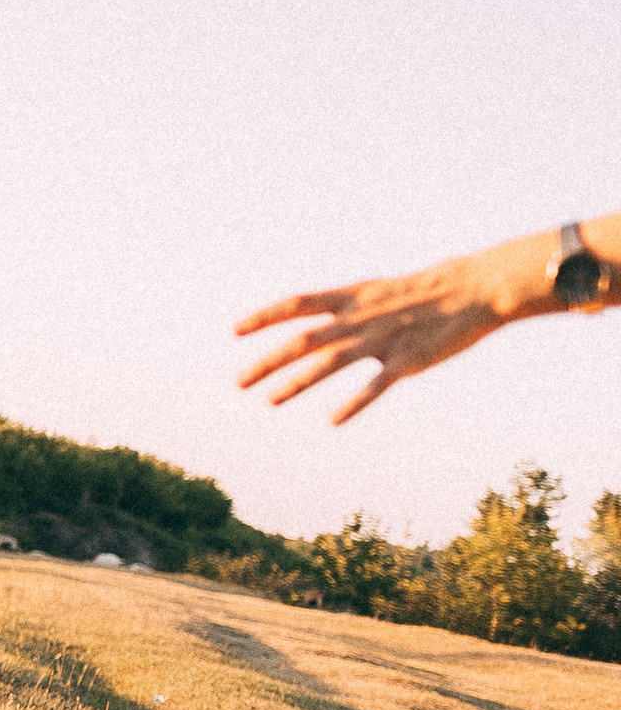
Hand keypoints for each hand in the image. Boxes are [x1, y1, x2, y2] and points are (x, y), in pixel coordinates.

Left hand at [235, 233, 556, 423]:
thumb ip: (344, 308)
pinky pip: (375, 386)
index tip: (235, 331)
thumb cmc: (423, 291)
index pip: (296, 304)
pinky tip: (333, 420)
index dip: (264, 317)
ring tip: (269, 401)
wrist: (475, 288)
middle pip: (303, 341)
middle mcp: (359, 318)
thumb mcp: (376, 291)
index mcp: (351, 297)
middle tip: (237, 381)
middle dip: (267, 361)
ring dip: (297, 384)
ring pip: (330, 365)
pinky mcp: (407, 362)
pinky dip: (354, 403)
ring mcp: (382, 340)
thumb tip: (313, 319)